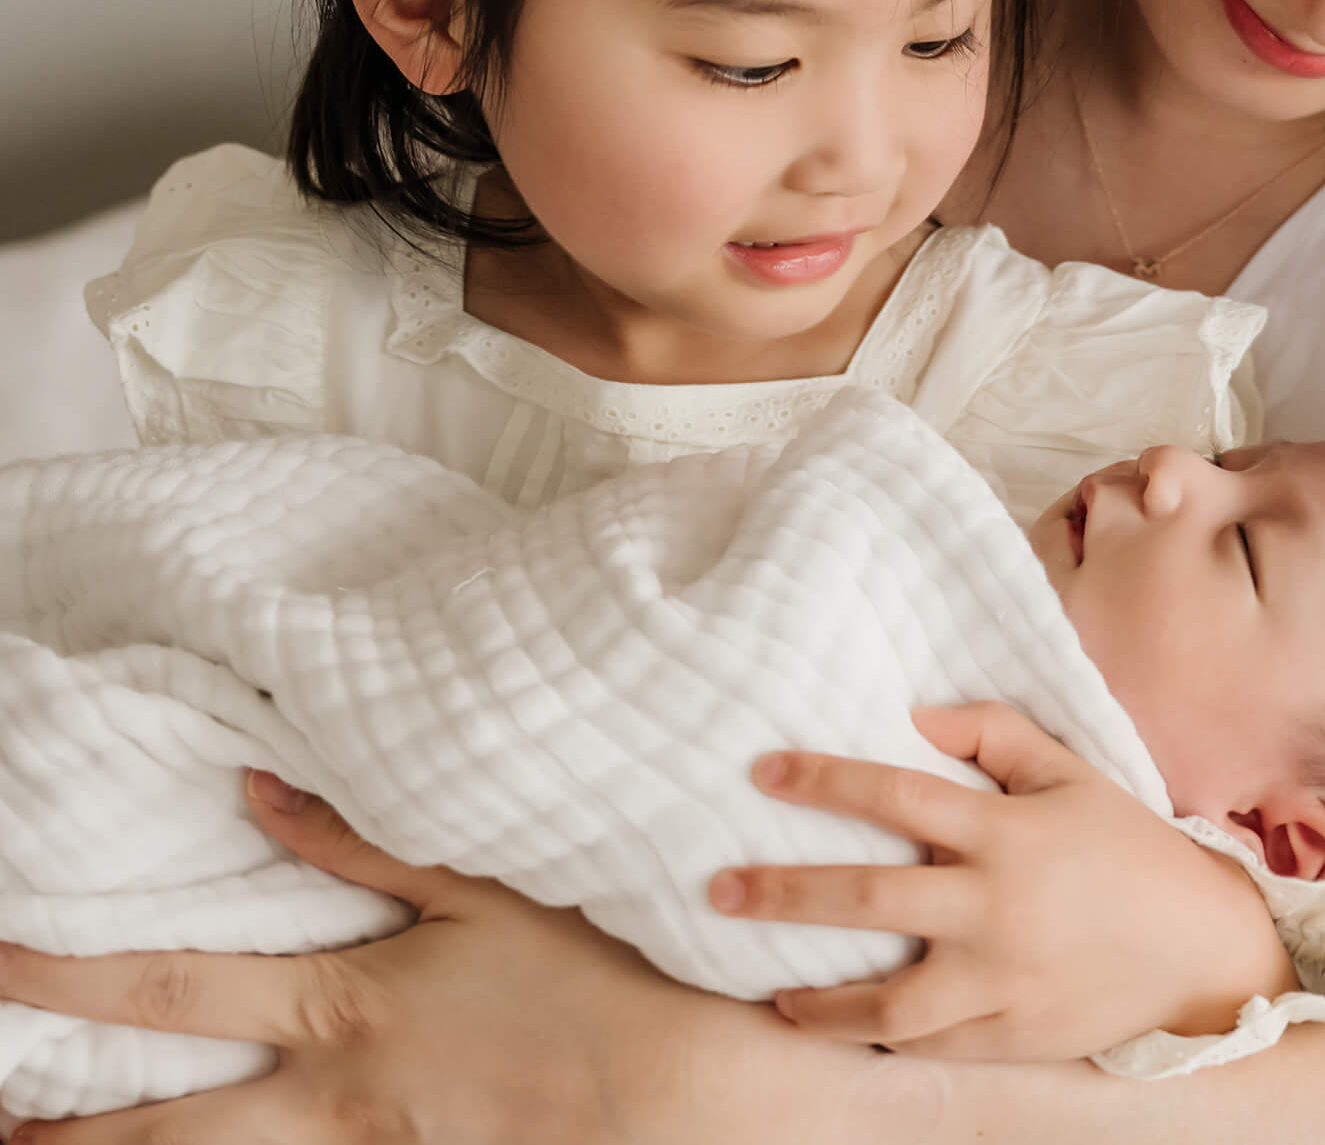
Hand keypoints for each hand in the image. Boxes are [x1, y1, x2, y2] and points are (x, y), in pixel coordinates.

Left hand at [0, 774, 938, 1144]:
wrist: (681, 1089)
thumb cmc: (591, 976)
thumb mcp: (484, 890)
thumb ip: (363, 843)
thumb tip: (257, 789)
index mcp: (344, 1006)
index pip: (174, 989)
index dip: (72, 977)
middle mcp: (334, 1094)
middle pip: (168, 1129)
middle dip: (67, 1135)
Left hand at [713, 704, 1298, 1061]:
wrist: (1201, 948)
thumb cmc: (1129, 850)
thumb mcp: (1075, 774)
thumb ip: (998, 735)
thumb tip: (916, 714)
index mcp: (1009, 834)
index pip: (898, 796)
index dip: (825, 780)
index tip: (763, 773)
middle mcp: (996, 907)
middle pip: (866, 899)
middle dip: (783, 894)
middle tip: (721, 891)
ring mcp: (1001, 980)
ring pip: (885, 1002)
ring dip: (817, 1001)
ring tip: (772, 994)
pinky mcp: (1010, 1036)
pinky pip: (928, 1043)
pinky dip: (879, 1039)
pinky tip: (842, 1026)